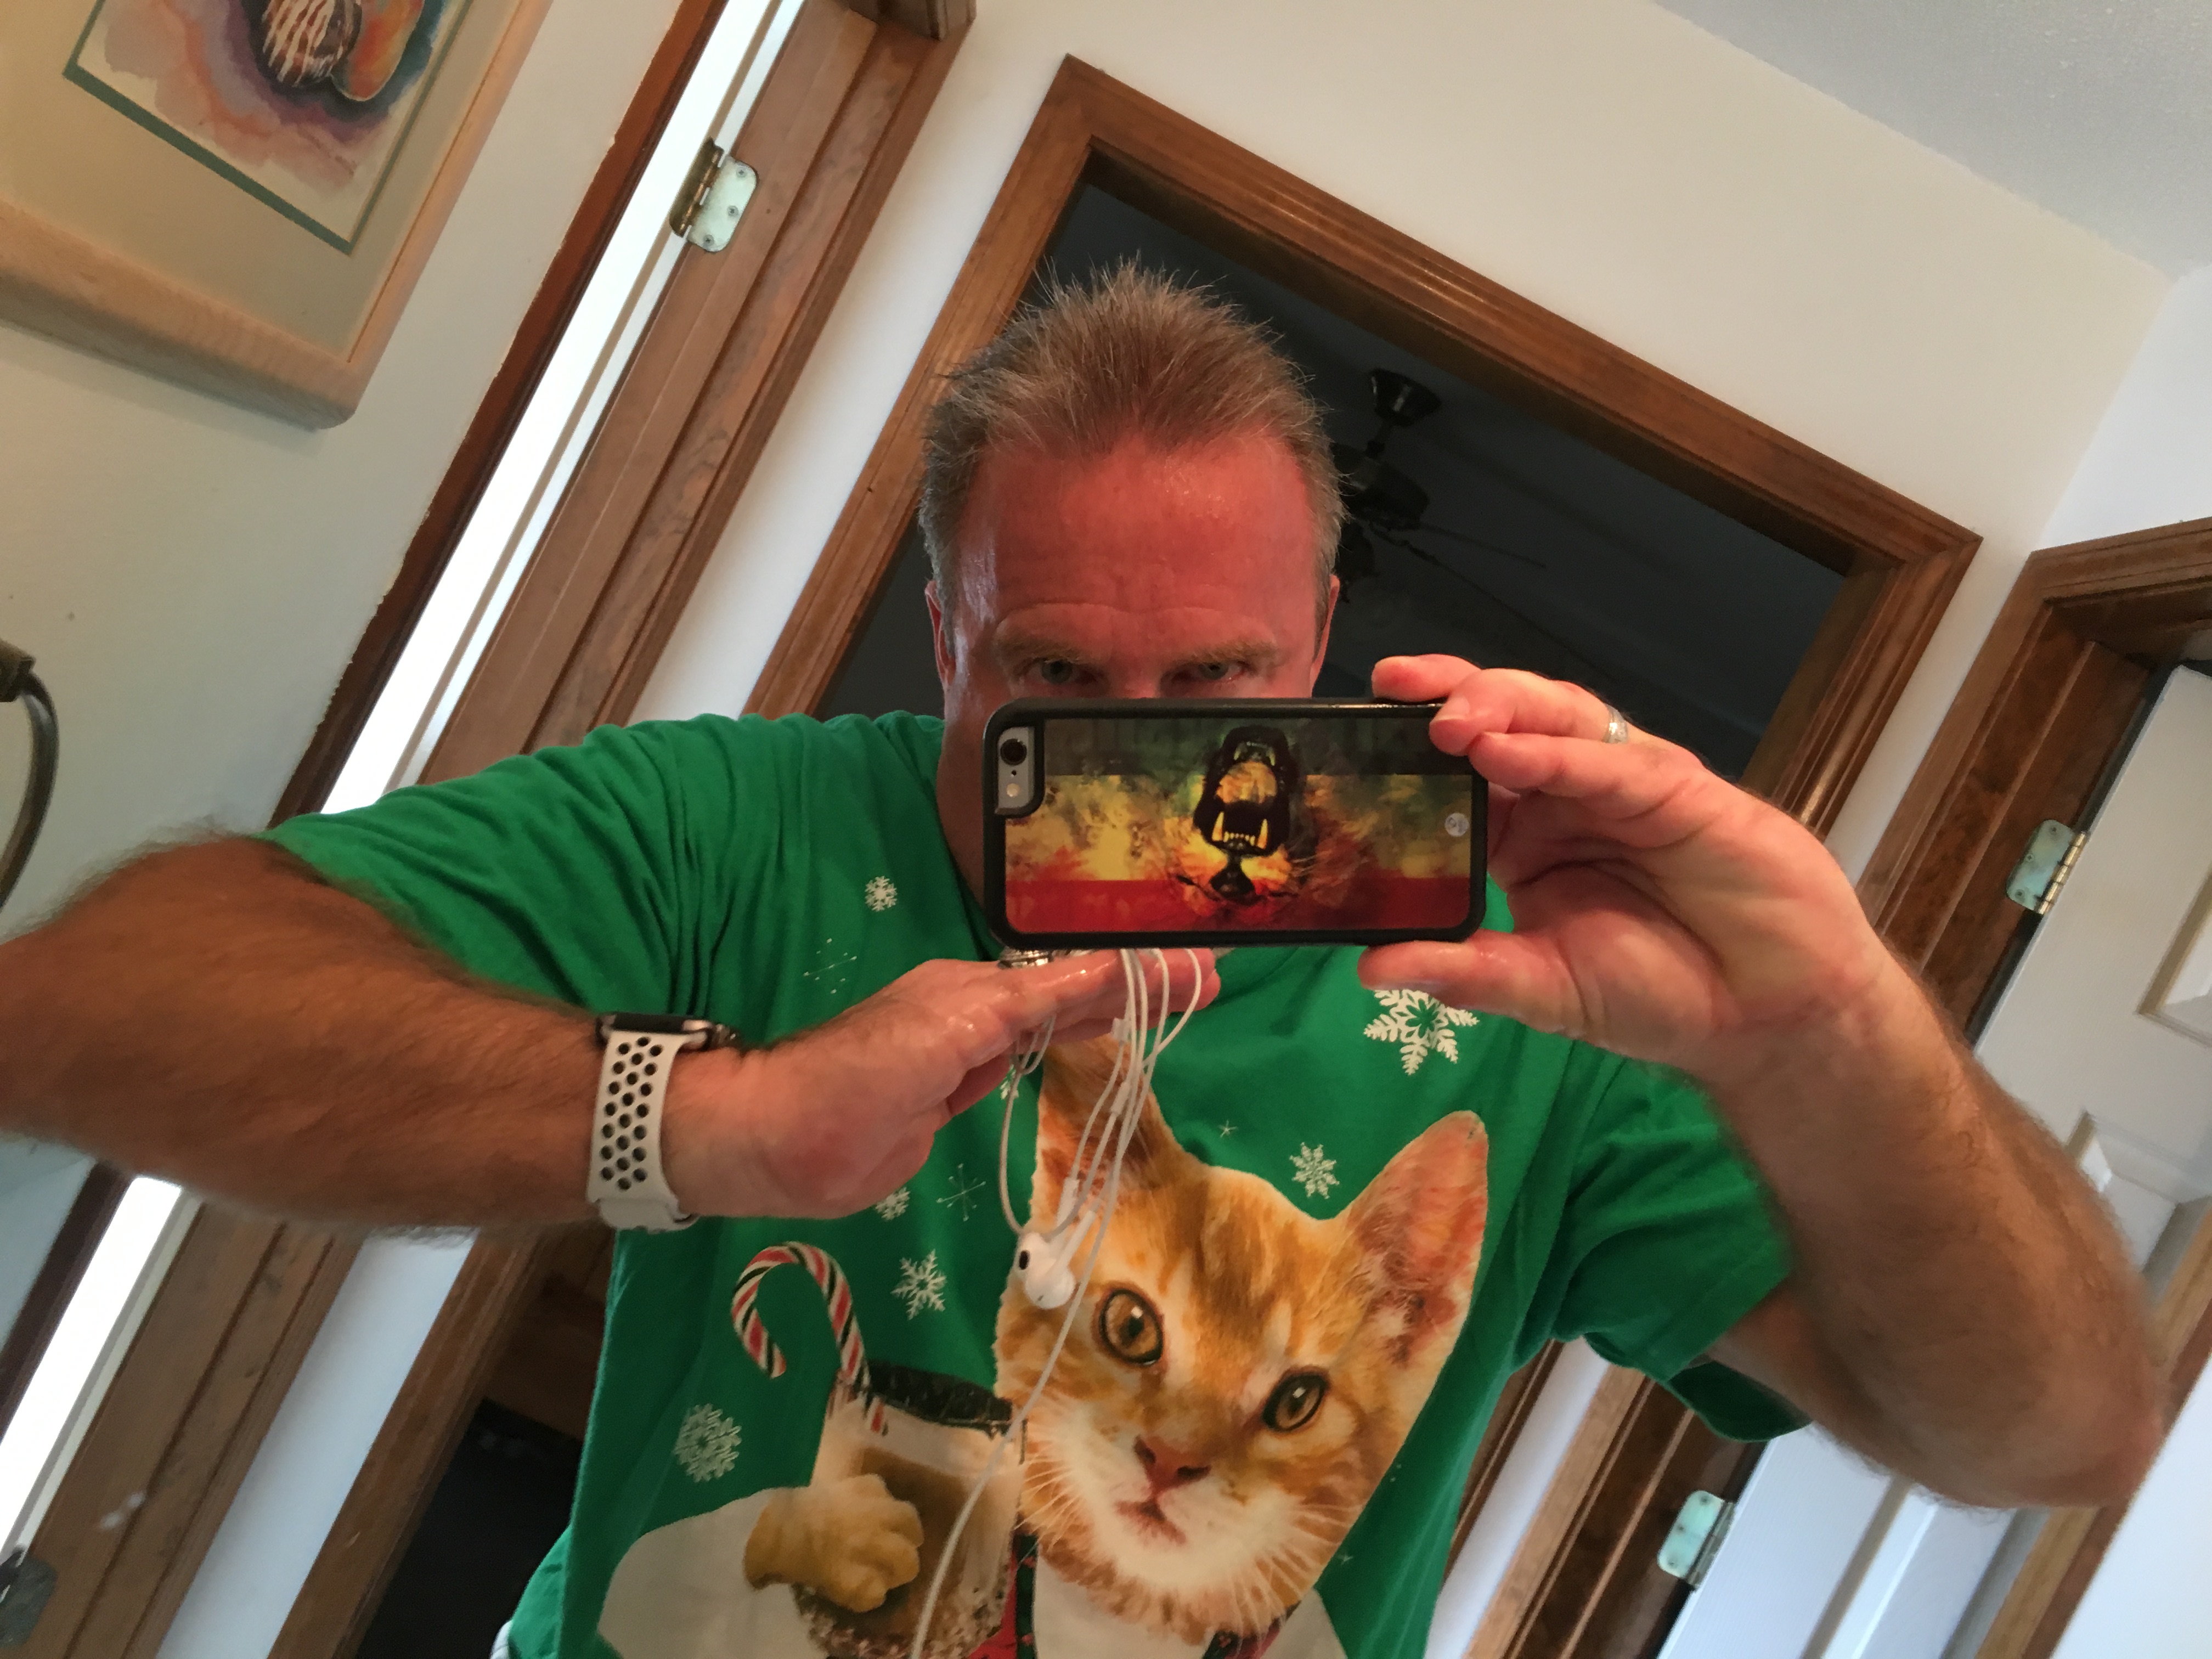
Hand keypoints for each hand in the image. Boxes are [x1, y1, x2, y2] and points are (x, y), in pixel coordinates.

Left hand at [663, 949, 1216, 1217]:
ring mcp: (960, 1057)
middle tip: (1206, 986)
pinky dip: (1064, 1052)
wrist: (781, 1141)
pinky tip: (1090, 1051)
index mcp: (975, 988)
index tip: (1203, 969)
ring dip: (1106, 1016)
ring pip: (1049, 1031)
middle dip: (1135, 989)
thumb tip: (1112, 972)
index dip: (1138, 973)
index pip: (1075, 974)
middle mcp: (973, 1014)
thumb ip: (1039, 1005)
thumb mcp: (960, 1030)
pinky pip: (1021, 1070)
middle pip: (1069, 996)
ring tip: (1167, 1008)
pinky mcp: (947, 1102)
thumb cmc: (863, 1076)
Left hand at [1359, 656, 1901, 1076]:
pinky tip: (1509, 748)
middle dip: (1445, 694)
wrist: (1766, 1017)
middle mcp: (1564, 795)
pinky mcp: (1677, 788)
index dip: (1406, 747)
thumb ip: (1462, 972)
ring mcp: (1620, 783)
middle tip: (1390, 688)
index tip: (1347, 739)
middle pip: (1498, 720)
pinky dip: (1559, 751)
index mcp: (1522, 834)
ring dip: (1497, 704)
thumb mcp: (1542, 988)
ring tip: (1446, 715)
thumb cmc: (1659, 994)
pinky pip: (1611, 760)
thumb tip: (1367, 968)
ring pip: (1552, 717)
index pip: (1455, 771)